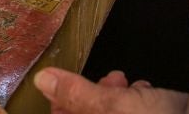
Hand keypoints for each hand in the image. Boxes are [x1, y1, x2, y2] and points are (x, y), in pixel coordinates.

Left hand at [35, 67, 188, 113]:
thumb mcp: (113, 106)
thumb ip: (77, 94)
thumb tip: (44, 81)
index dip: (61, 107)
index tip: (62, 91)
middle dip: (93, 98)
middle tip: (104, 82)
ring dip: (115, 98)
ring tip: (125, 83)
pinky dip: (135, 104)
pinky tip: (144, 91)